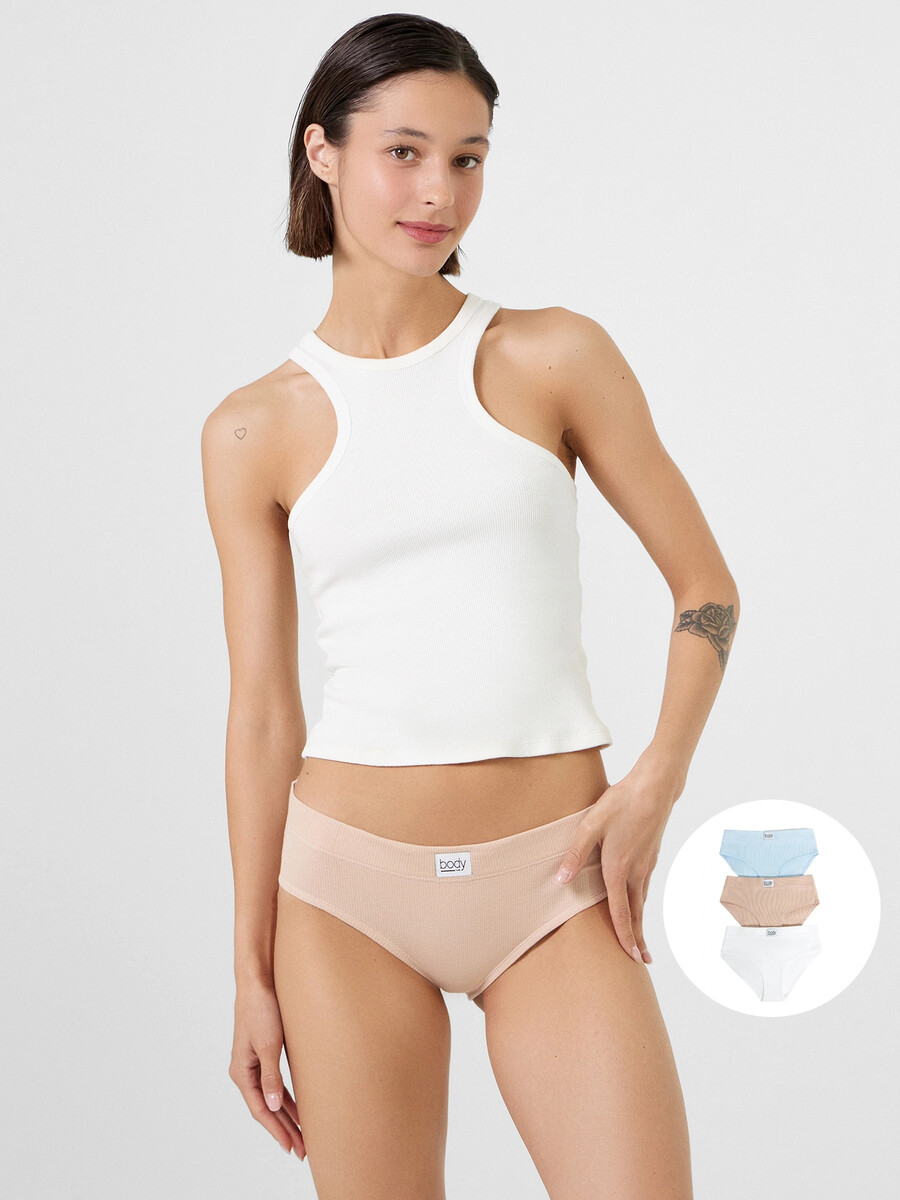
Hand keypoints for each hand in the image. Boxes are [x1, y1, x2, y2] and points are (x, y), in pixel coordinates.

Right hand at [230, 978, 305, 1160]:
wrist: (258, 980)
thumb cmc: (261, 1008)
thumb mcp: (268, 1044)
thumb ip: (271, 1076)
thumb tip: (273, 1106)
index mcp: (242, 1072)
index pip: (260, 1110)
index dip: (277, 1130)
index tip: (291, 1147)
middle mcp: (245, 1071)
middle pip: (266, 1108)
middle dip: (284, 1129)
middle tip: (302, 1150)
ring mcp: (254, 1063)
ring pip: (272, 1098)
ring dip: (287, 1116)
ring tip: (303, 1135)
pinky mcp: (264, 1053)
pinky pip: (275, 1084)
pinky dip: (287, 1097)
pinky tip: (299, 1107)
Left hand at [554, 763, 680, 965]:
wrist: (655, 787)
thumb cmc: (621, 802)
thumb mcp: (590, 825)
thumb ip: (575, 853)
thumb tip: (561, 880)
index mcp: (619, 868)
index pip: (621, 911)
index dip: (623, 936)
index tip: (630, 957)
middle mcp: (636, 871)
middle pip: (636, 913)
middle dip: (638, 939)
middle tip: (641, 961)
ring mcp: (646, 864)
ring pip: (642, 900)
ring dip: (640, 922)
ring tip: (639, 940)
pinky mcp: (650, 855)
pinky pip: (644, 886)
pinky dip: (641, 903)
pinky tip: (636, 903)